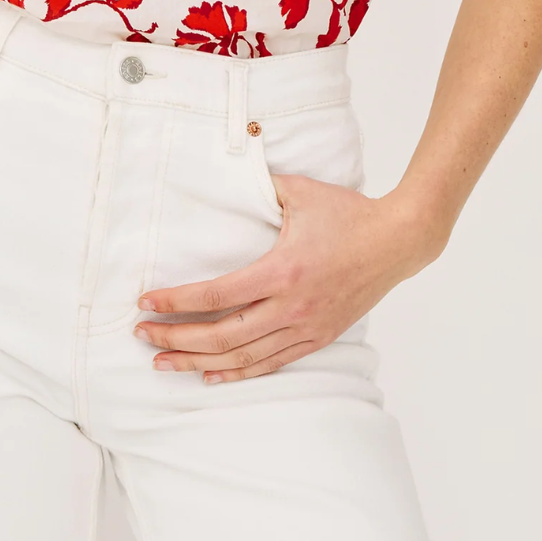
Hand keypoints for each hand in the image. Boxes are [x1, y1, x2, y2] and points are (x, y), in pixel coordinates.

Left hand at [134, 174, 444, 381]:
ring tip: (164, 363)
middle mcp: (292, 306)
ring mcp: (306, 327)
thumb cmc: (349, 213)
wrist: (398, 242)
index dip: (176, 302)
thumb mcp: (300, 191)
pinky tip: (211, 374)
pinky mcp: (318, 337)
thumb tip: (225, 166)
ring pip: (243, 357)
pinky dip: (239, 372)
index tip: (145, 303)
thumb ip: (260, 184)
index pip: (216, 296)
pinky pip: (272, 363)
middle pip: (222, 335)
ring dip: (199, 362)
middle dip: (176, 338)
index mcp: (282, 271)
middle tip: (142, 335)